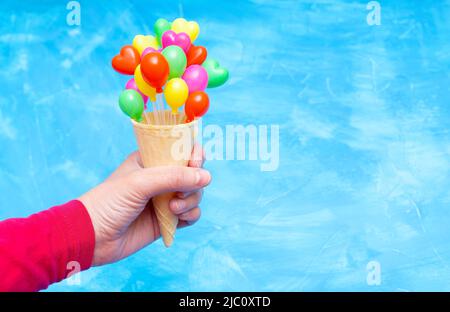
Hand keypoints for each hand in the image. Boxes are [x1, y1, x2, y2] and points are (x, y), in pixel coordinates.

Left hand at [79, 144, 209, 265]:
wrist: (92, 238)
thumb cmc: (109, 202)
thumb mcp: (140, 183)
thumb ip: (174, 177)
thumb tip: (207, 177)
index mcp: (151, 160)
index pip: (181, 150)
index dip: (193, 155)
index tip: (195, 163)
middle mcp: (160, 178)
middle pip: (193, 173)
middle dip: (193, 182)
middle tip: (180, 192)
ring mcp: (165, 199)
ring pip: (195, 194)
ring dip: (191, 201)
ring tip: (173, 209)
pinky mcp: (167, 220)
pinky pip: (191, 214)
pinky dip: (190, 215)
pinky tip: (178, 218)